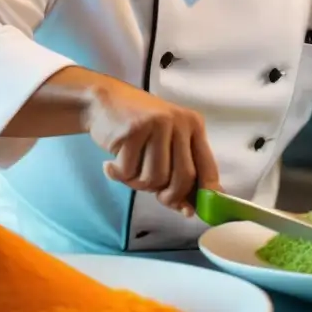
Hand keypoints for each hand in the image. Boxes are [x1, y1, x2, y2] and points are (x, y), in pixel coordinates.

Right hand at [83, 81, 220, 215]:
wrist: (104, 100)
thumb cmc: (138, 128)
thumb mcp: (165, 144)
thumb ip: (178, 173)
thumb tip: (189, 211)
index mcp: (193, 126)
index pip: (207, 167)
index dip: (203, 195)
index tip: (192, 211)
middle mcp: (180, 123)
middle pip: (183, 178)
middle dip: (167, 196)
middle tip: (152, 193)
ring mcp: (157, 124)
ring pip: (154, 178)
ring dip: (137, 183)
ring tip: (128, 168)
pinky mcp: (133, 129)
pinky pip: (129, 171)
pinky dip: (118, 174)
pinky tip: (111, 163)